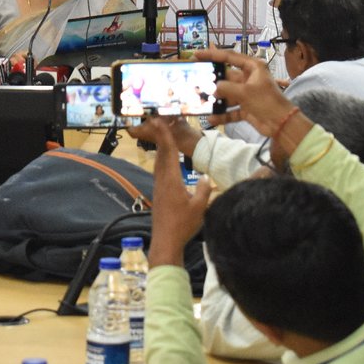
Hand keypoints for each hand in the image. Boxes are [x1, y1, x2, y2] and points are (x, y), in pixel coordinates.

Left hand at [128, 116, 211, 266]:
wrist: (166, 241)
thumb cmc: (183, 225)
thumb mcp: (199, 207)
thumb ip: (203, 189)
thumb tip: (206, 177)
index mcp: (171, 180)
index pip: (168, 152)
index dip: (164, 135)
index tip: (159, 121)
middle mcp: (162, 180)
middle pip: (160, 154)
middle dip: (160, 137)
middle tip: (157, 122)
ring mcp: (158, 187)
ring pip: (158, 163)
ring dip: (160, 148)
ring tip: (162, 137)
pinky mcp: (158, 194)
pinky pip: (159, 171)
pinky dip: (161, 160)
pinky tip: (164, 162)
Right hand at [191, 48, 295, 136]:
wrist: (282, 124)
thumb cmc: (267, 102)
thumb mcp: (245, 92)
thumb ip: (226, 88)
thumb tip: (212, 89)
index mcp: (252, 67)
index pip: (229, 57)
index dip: (212, 54)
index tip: (196, 54)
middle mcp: (248, 78)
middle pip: (226, 76)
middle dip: (212, 81)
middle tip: (194, 79)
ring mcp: (246, 94)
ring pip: (226, 94)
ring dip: (216, 99)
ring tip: (201, 101)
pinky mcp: (246, 108)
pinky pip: (230, 110)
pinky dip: (222, 114)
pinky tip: (211, 118)